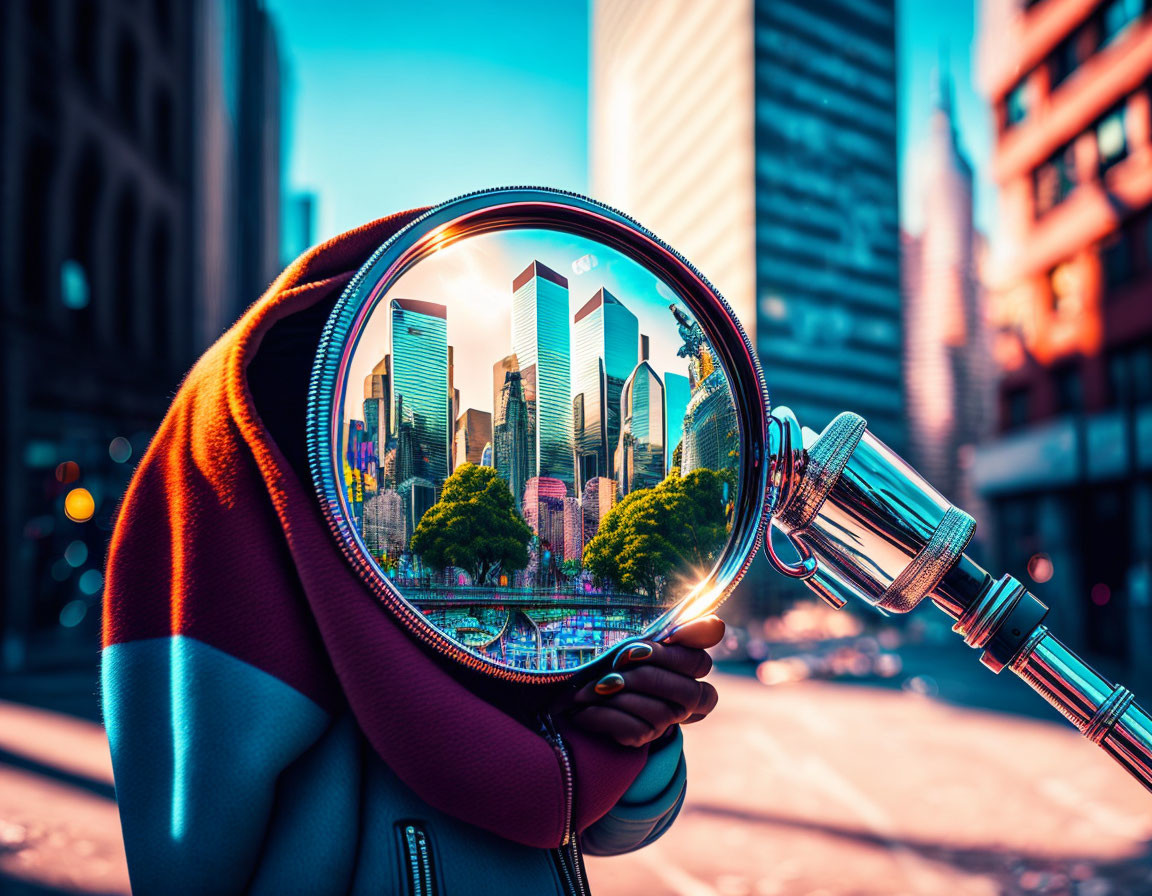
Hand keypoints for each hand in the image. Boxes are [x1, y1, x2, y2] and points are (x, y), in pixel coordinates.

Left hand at [563, 615, 723, 747]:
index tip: (641, 647)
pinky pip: (633, 731)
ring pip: (661, 713)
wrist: (584, 686)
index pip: (699, 663)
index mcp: (691, 668)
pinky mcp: (642, 738)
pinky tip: (585, 708)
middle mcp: (687, 698)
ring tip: (596, 685)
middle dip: (647, 676)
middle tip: (616, 662)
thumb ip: (687, 631)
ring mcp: (666, 720)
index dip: (672, 656)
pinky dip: (606, 716)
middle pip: (686, 692)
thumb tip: (717, 625)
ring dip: (624, 696)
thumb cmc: (621, 653)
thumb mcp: (648, 636)